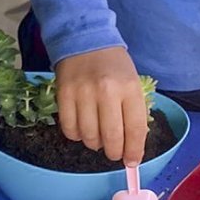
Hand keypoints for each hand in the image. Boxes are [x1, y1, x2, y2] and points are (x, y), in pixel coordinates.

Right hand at [54, 46, 148, 164]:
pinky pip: (69, 129)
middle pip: (112, 137)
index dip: (134, 151)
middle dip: (115, 152)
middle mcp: (107, 90)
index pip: (136, 129)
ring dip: (95, 144)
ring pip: (89, 136)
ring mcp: (83, 92)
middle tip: (114, 153)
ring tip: (97, 137)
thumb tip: (131, 149)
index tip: (132, 161)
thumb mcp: (131, 83)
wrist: (85, 38)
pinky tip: (82, 128)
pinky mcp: (63, 94)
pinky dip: (76, 136)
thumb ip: (133, 113)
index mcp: (129, 87)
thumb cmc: (113, 65)